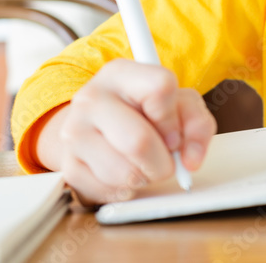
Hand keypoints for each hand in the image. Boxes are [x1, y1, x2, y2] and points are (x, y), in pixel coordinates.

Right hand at [36, 59, 216, 205]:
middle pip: (139, 141)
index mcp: (121, 73)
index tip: (173, 132)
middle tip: (164, 160)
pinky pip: (108, 191)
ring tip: (142, 165)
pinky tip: (124, 174)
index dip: (174, 119)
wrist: (97, 128)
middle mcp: (91, 97)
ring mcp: (74, 131)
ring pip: (125, 173)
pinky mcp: (68, 165)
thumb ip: (197, 124)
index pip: (161, 87)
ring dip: (144, 178)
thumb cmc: (145, 114)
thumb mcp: (178, 105)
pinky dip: (125, 191)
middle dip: (163, 162)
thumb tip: (191, 160)